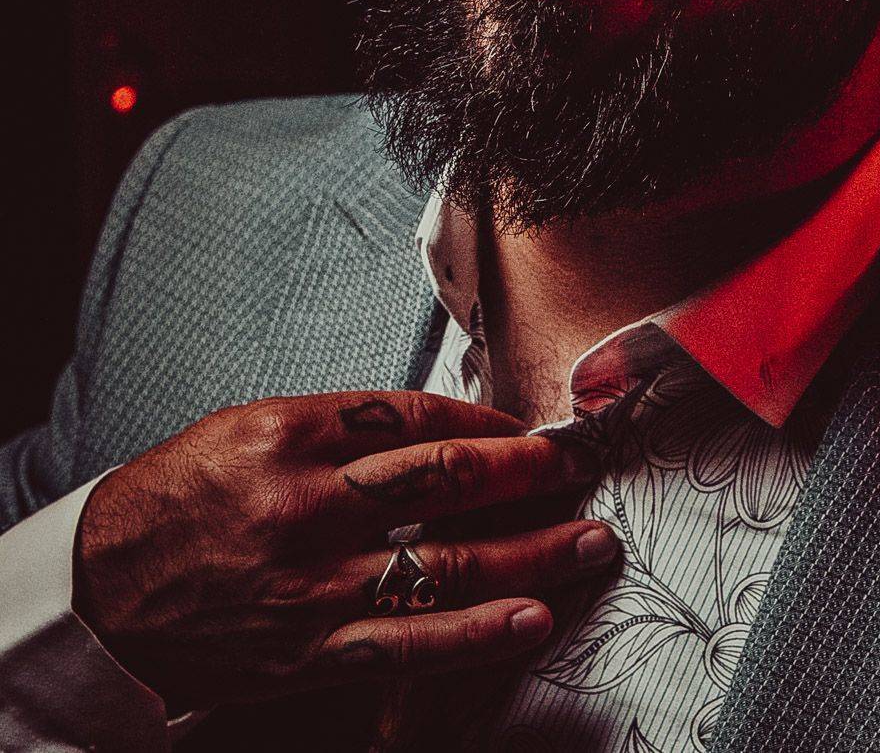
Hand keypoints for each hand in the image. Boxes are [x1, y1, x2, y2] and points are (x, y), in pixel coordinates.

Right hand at [74, 391, 615, 709]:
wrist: (101, 590)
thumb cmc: (179, 497)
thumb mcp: (250, 428)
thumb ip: (341, 425)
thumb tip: (438, 426)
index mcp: (293, 433)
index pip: (418, 416)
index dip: (489, 419)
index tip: (530, 426)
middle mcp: (309, 503)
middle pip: (447, 479)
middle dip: (530, 471)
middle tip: (586, 466)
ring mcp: (312, 584)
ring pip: (446, 562)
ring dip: (532, 552)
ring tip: (591, 541)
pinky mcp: (308, 651)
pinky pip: (410, 644)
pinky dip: (478, 634)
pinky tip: (534, 618)